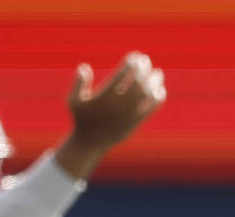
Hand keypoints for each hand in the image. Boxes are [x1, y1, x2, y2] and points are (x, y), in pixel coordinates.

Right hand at [55, 52, 165, 179]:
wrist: (90, 142)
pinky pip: (149, 110)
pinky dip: (157, 100)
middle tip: (147, 60)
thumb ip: (77, 83)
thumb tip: (84, 67)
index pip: (120, 76)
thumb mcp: (73, 100)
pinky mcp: (134, 124)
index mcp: (104, 97)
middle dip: (143, 70)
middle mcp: (117, 105)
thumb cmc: (81, 118)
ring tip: (158, 73)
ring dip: (154, 83)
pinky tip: (161, 91)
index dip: (130, 64)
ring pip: (145, 96)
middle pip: (136, 83)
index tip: (136, 56)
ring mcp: (127, 115)